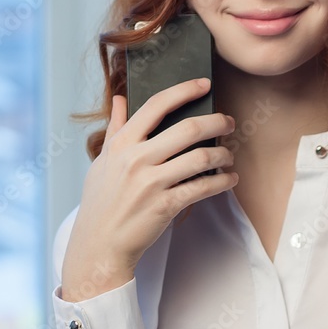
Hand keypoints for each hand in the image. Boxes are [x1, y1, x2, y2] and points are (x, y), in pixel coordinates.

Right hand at [60, 78, 237, 301]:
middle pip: (187, 129)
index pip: (156, 105)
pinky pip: (202, 187)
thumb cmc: (101, 201)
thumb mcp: (103, 161)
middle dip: (216, 122)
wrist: (98, 245)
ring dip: (223, 154)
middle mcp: (136, 159)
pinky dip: (221, 181)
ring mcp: (151, 183)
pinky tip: (229, 179)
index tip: (203, 84)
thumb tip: (120, 99)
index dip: (184, 90)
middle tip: (228, 122)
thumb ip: (116, 128)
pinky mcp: (165, 206)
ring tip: (228, 155)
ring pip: (200, 158)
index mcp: (121, 144)